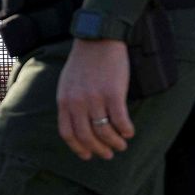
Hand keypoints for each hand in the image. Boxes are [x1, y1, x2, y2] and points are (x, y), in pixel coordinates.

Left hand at [57, 38, 133, 159]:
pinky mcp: (113, 93)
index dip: (79, 148)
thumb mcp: (67, 83)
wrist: (98, 38)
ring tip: (122, 145)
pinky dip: (126, 130)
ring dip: (115, 143)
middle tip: (109, 154)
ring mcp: (95, 98)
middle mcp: (77, 102)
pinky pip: (120, 120)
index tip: (88, 155)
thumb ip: (70, 103)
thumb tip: (77, 125)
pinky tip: (129, 132)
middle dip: (99, 150)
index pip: (68, 133)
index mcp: (64, 101)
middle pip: (86, 137)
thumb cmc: (83, 61)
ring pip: (104, 132)